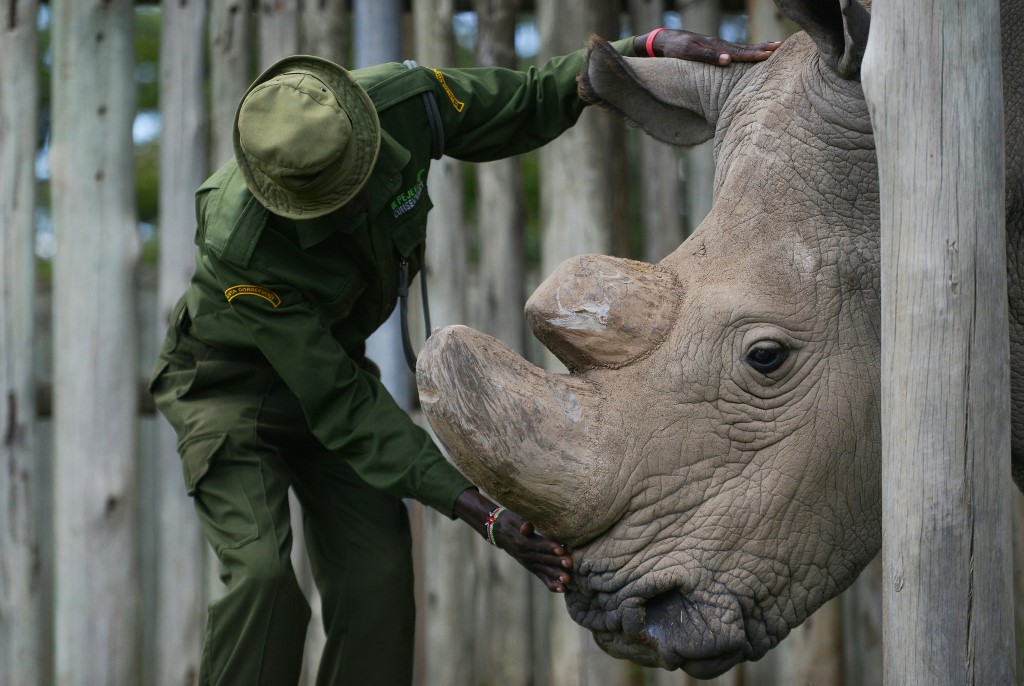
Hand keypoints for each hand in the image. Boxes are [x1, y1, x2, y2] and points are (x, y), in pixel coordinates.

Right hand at [453, 488, 572, 592]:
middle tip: (570, 564)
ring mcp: (529, 563)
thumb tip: (527, 526)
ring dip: (556, 576)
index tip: (561, 549)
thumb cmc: (510, 522)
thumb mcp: (513, 519)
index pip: (538, 545)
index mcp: (523, 542)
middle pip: (543, 559)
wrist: (499, 533)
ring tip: (567, 581)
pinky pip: (541, 578)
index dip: (549, 547)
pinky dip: (551, 584)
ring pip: (544, 570)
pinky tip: (562, 589)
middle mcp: (526, 555)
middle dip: (557, 562)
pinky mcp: (532, 568)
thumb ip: (521, 523)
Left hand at [635, 29, 781, 64]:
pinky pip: (735, 50)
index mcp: (716, 46)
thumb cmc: (675, 50)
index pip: (739, 52)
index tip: (769, 54)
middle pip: (745, 47)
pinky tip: (754, 51)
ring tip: (774, 47)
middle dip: (763, 47)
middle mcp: (720, 44)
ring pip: (742, 47)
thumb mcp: (689, 54)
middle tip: (781, 46)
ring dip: (758, 48)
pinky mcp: (716, 49)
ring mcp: (719, 46)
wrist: (666, 40)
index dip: (754, 54)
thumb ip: (708, 57)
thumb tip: (728, 60)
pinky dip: (747, 50)